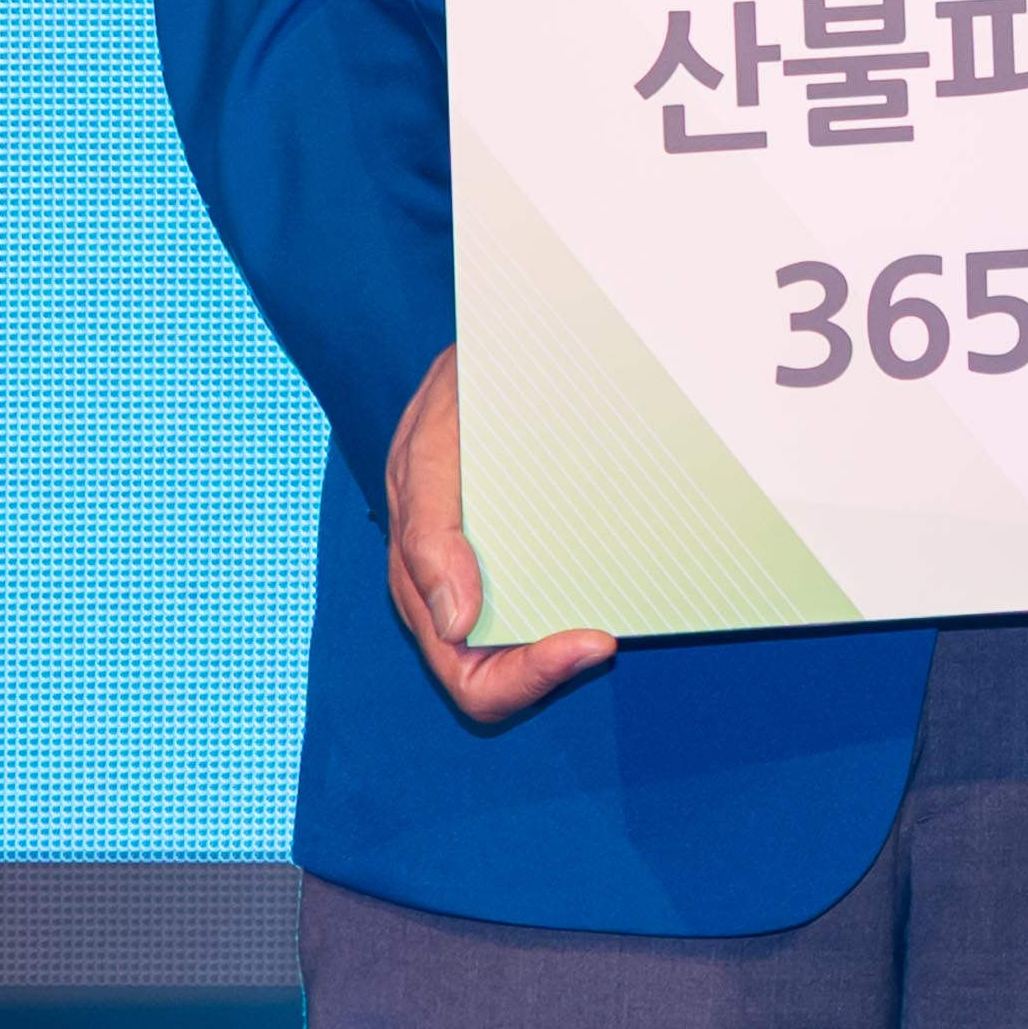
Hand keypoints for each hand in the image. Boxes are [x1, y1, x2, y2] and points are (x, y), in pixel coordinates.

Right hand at [387, 349, 618, 728]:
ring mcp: (482, 575)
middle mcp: (449, 586)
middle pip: (493, 677)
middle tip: (602, 639)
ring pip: (517, 650)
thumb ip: (428, 529)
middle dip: (545, 669)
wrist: (495, 352)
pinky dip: (573, 609)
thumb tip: (453, 623)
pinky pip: (541, 605)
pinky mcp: (518, 555)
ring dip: (560, 647)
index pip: (466, 674)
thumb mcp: (435, 442)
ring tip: (607, 620)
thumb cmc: (460, 395)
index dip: (522, 676)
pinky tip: (606, 590)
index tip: (588, 640)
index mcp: (420, 571)